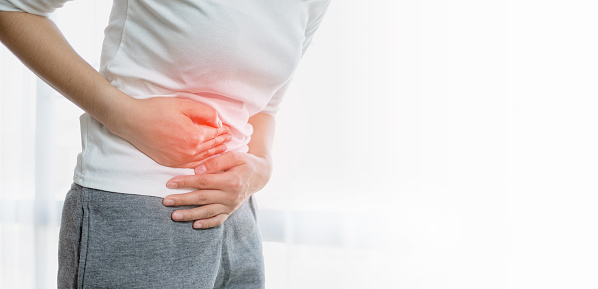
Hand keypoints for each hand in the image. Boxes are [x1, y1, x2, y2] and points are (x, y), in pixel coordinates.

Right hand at [108, 97, 230, 168]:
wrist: (132, 121)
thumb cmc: (156, 110)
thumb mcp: (184, 105)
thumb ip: (205, 113)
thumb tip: (218, 122)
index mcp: (194, 136)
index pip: (215, 134)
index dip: (223, 130)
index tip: (228, 128)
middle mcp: (189, 151)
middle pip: (211, 147)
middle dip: (221, 141)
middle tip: (229, 138)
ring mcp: (179, 159)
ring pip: (203, 158)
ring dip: (214, 152)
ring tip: (222, 148)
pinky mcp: (170, 163)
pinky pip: (191, 164)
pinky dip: (202, 162)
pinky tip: (206, 159)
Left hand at [162, 151, 271, 227]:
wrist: (260, 175)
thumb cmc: (245, 162)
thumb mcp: (234, 156)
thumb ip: (215, 162)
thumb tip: (197, 171)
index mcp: (231, 180)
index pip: (203, 182)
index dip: (186, 182)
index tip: (170, 183)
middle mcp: (231, 195)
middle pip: (202, 198)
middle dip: (182, 200)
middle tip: (166, 201)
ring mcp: (231, 205)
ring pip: (207, 211)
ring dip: (190, 215)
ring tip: (174, 216)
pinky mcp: (231, 210)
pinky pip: (218, 220)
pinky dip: (207, 224)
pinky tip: (194, 225)